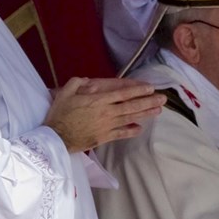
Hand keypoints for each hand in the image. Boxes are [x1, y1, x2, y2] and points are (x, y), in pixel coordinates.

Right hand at [44, 78, 164, 152]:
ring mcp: (107, 126)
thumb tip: (88, 81)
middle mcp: (106, 112)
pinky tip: (140, 128)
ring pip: (130, 119)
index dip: (138, 90)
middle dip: (149, 101)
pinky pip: (122, 134)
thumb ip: (78, 83)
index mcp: (98, 100)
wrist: (55, 138)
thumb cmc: (59, 114)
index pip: (123, 94)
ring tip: (159, 110)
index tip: (150, 87)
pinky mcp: (104, 137)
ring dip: (146, 114)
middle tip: (163, 98)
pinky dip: (132, 131)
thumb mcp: (66, 92)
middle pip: (132, 106)